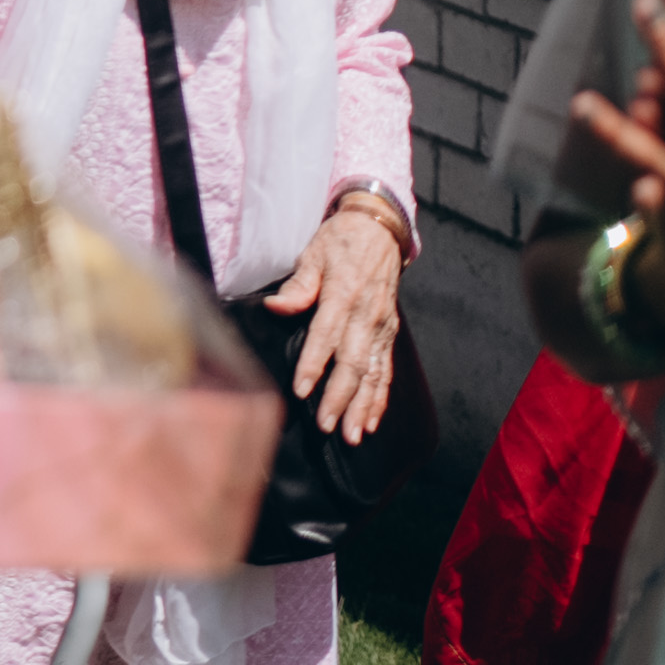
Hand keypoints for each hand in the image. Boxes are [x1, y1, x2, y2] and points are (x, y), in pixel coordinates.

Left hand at [258, 195, 404, 439]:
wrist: (380, 230)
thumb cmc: (340, 241)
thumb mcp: (314, 253)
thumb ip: (298, 285)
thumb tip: (276, 305)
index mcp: (345, 294)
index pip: (326, 336)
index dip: (313, 364)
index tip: (301, 390)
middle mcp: (368, 315)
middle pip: (354, 363)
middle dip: (341, 398)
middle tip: (327, 426)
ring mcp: (382, 326)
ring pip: (374, 373)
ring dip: (364, 406)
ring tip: (354, 434)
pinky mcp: (389, 333)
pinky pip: (386, 370)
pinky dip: (380, 397)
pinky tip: (373, 421)